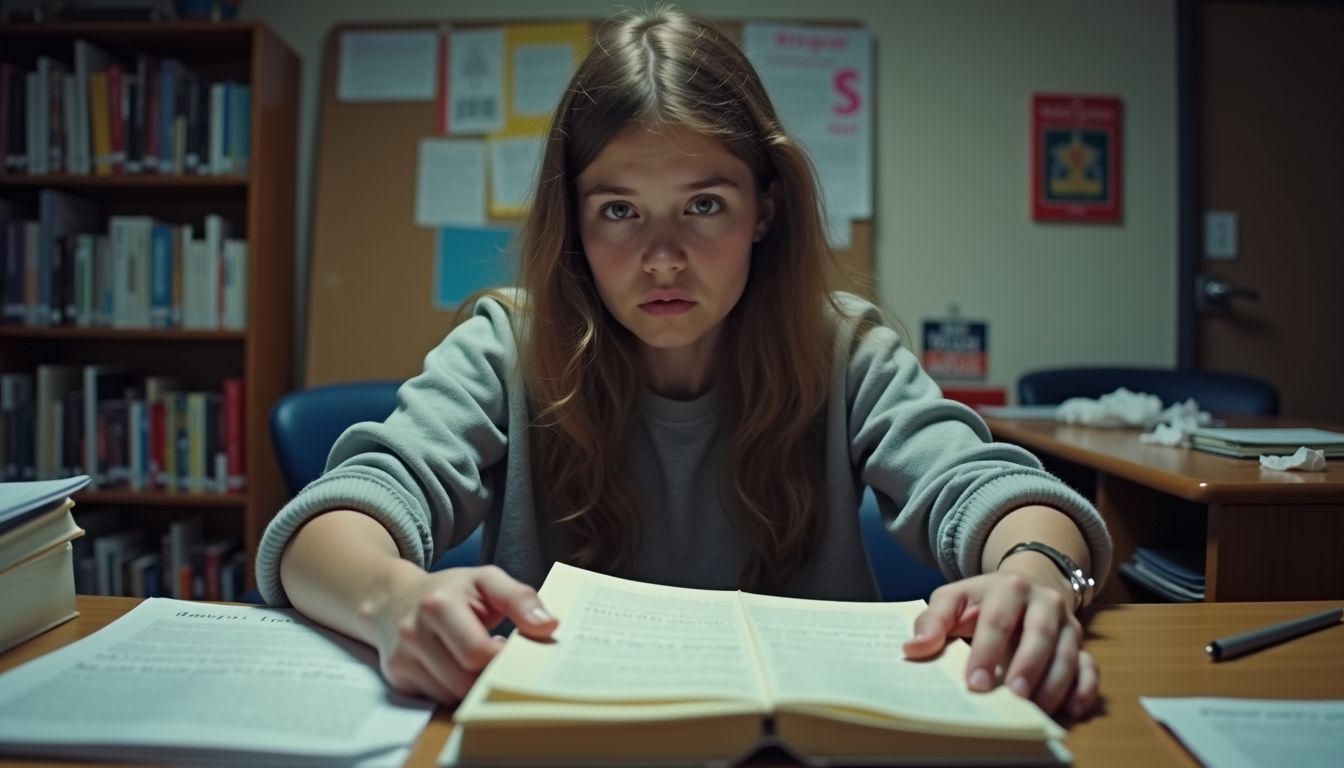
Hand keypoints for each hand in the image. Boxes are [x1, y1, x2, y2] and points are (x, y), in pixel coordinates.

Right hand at [373, 564, 557, 703]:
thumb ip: (520, 598)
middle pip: (464, 680)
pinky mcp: (396, 676)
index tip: (513, 650)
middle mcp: (413, 632)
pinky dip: (452, 689)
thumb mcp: (486, 580)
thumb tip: (548, 626)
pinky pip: (436, 698)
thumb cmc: (450, 590)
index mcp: (438, 605)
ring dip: (471, 684)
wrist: (395, 598)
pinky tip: (455, 667)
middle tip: (498, 658)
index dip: (502, 657)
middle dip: (488, 673)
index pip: (477, 652)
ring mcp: (401, 657)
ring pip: (451, 695)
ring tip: (475, 659)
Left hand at [901, 564, 1098, 718]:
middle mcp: (1044, 601)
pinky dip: (1085, 688)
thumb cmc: (981, 600)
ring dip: (1055, 683)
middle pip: (1040, 633)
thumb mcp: (953, 600)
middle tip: (1014, 697)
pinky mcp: (1081, 643)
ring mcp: (1067, 622)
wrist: (1023, 586)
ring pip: (1068, 652)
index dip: (986, 652)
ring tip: (1036, 710)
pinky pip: (1091, 666)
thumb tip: (912, 649)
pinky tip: (1070, 709)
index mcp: (1008, 587)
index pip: (997, 620)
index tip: (974, 683)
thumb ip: (932, 621)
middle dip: (1028, 666)